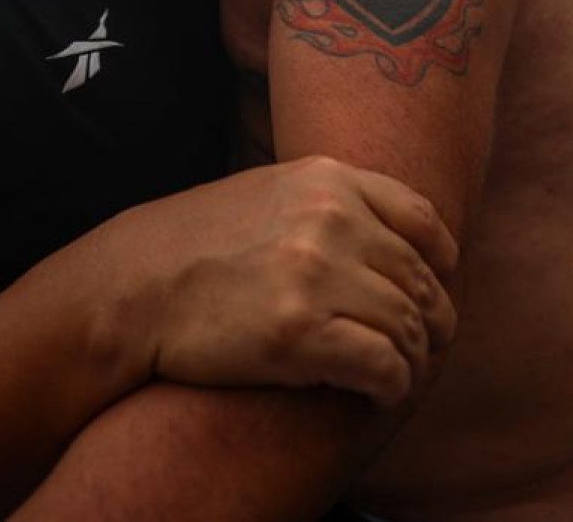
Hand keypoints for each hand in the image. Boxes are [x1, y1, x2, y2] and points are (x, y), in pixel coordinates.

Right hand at [110, 156, 458, 408]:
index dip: (440, 263)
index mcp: (326, 179)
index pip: (422, 220)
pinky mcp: (300, 333)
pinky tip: (378, 393)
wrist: (132, 286)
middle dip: (430, 322)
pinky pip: (385, 365)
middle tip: (421, 349)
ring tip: (396, 376)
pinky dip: (392, 386)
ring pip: (409, 327)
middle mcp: (330, 219)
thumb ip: (327, 201)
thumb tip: (391, 233)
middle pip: (419, 281)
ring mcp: (316, 274)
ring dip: (412, 361)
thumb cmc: (196, 245)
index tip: (435, 288)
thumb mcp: (267, 193)